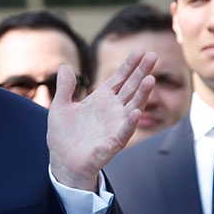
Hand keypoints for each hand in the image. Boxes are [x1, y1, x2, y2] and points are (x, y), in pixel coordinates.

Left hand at [46, 50, 156, 190]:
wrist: (63, 162)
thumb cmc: (63, 136)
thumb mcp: (60, 107)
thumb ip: (65, 88)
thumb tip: (65, 66)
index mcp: (100, 100)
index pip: (119, 79)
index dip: (129, 65)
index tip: (140, 51)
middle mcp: (112, 110)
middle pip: (130, 88)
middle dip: (141, 72)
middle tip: (153, 56)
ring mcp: (115, 125)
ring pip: (133, 106)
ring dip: (142, 94)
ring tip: (150, 79)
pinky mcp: (113, 142)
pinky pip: (124, 131)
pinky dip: (130, 122)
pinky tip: (135, 111)